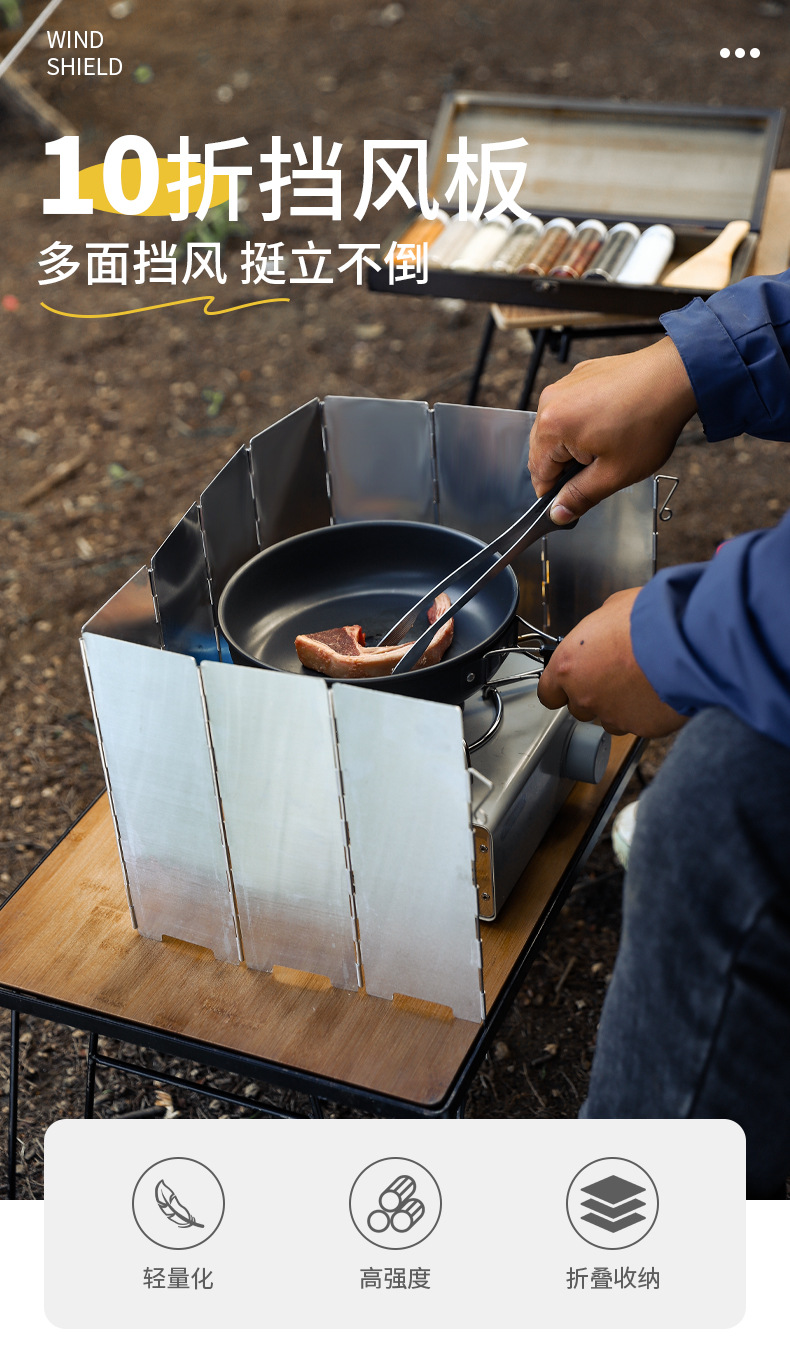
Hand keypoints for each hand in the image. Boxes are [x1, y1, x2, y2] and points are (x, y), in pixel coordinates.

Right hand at [529, 336, 696, 523]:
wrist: (677, 377)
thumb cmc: (649, 422)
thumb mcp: (614, 473)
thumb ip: (580, 496)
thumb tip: (558, 514)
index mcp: (552, 426)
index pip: (538, 472)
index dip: (555, 492)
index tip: (573, 498)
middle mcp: (551, 400)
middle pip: (544, 448)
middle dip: (567, 465)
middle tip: (600, 469)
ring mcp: (566, 383)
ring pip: (558, 427)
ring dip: (576, 442)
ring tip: (610, 443)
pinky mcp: (582, 374)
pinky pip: (572, 406)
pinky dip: (585, 420)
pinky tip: (613, 423)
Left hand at [538, 588, 687, 737]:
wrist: (685, 639)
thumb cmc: (648, 619)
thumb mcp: (612, 608)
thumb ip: (597, 629)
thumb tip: (603, 630)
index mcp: (568, 665)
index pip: (548, 693)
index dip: (560, 688)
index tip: (568, 685)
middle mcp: (585, 695)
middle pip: (579, 707)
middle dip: (594, 694)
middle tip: (616, 675)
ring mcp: (613, 715)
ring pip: (610, 719)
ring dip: (620, 706)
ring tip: (641, 682)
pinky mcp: (642, 728)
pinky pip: (639, 724)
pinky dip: (647, 712)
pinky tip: (659, 691)